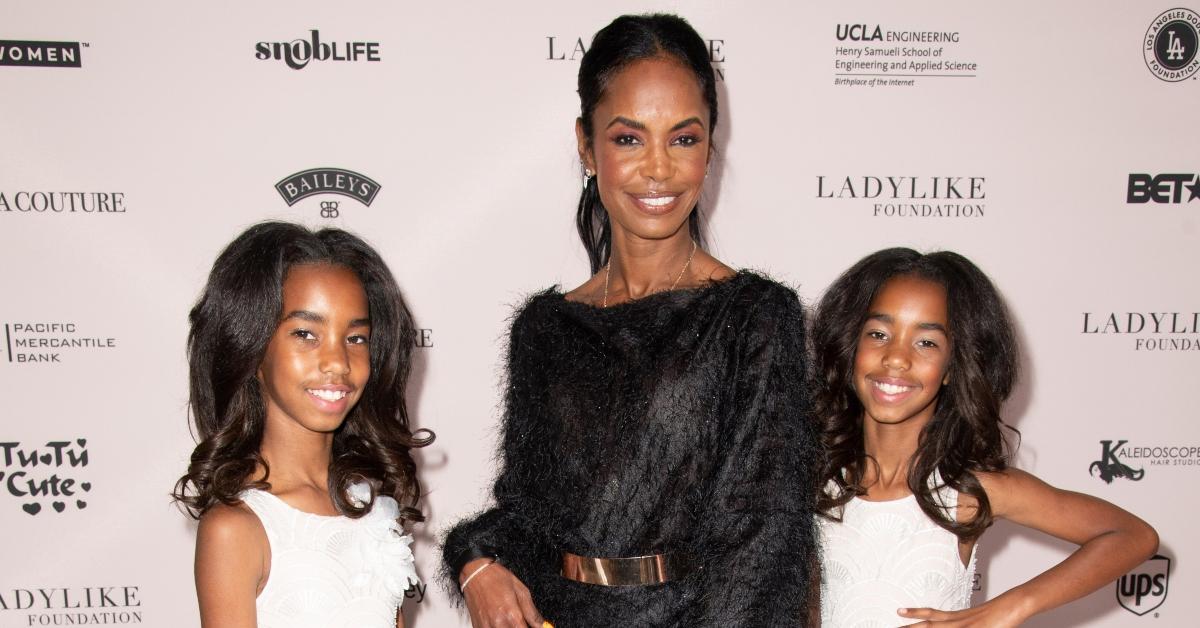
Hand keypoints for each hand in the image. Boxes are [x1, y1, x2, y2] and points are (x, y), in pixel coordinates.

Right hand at [460, 559, 548, 627]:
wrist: (474, 574)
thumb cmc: (496, 578)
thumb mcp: (521, 591)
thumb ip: (532, 613)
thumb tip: (542, 625)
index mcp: (511, 615)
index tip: (533, 626)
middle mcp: (498, 624)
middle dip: (520, 627)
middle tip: (521, 621)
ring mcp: (486, 627)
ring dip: (509, 627)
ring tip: (509, 618)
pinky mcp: (478, 627)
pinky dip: (498, 627)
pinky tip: (500, 620)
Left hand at [897, 596, 1027, 626]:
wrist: (1013, 604)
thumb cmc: (997, 613)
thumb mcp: (976, 620)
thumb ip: (963, 623)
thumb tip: (953, 624)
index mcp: (957, 617)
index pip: (931, 614)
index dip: (915, 613)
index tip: (900, 612)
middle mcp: (958, 620)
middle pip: (930, 623)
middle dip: (911, 626)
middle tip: (895, 625)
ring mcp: (967, 626)